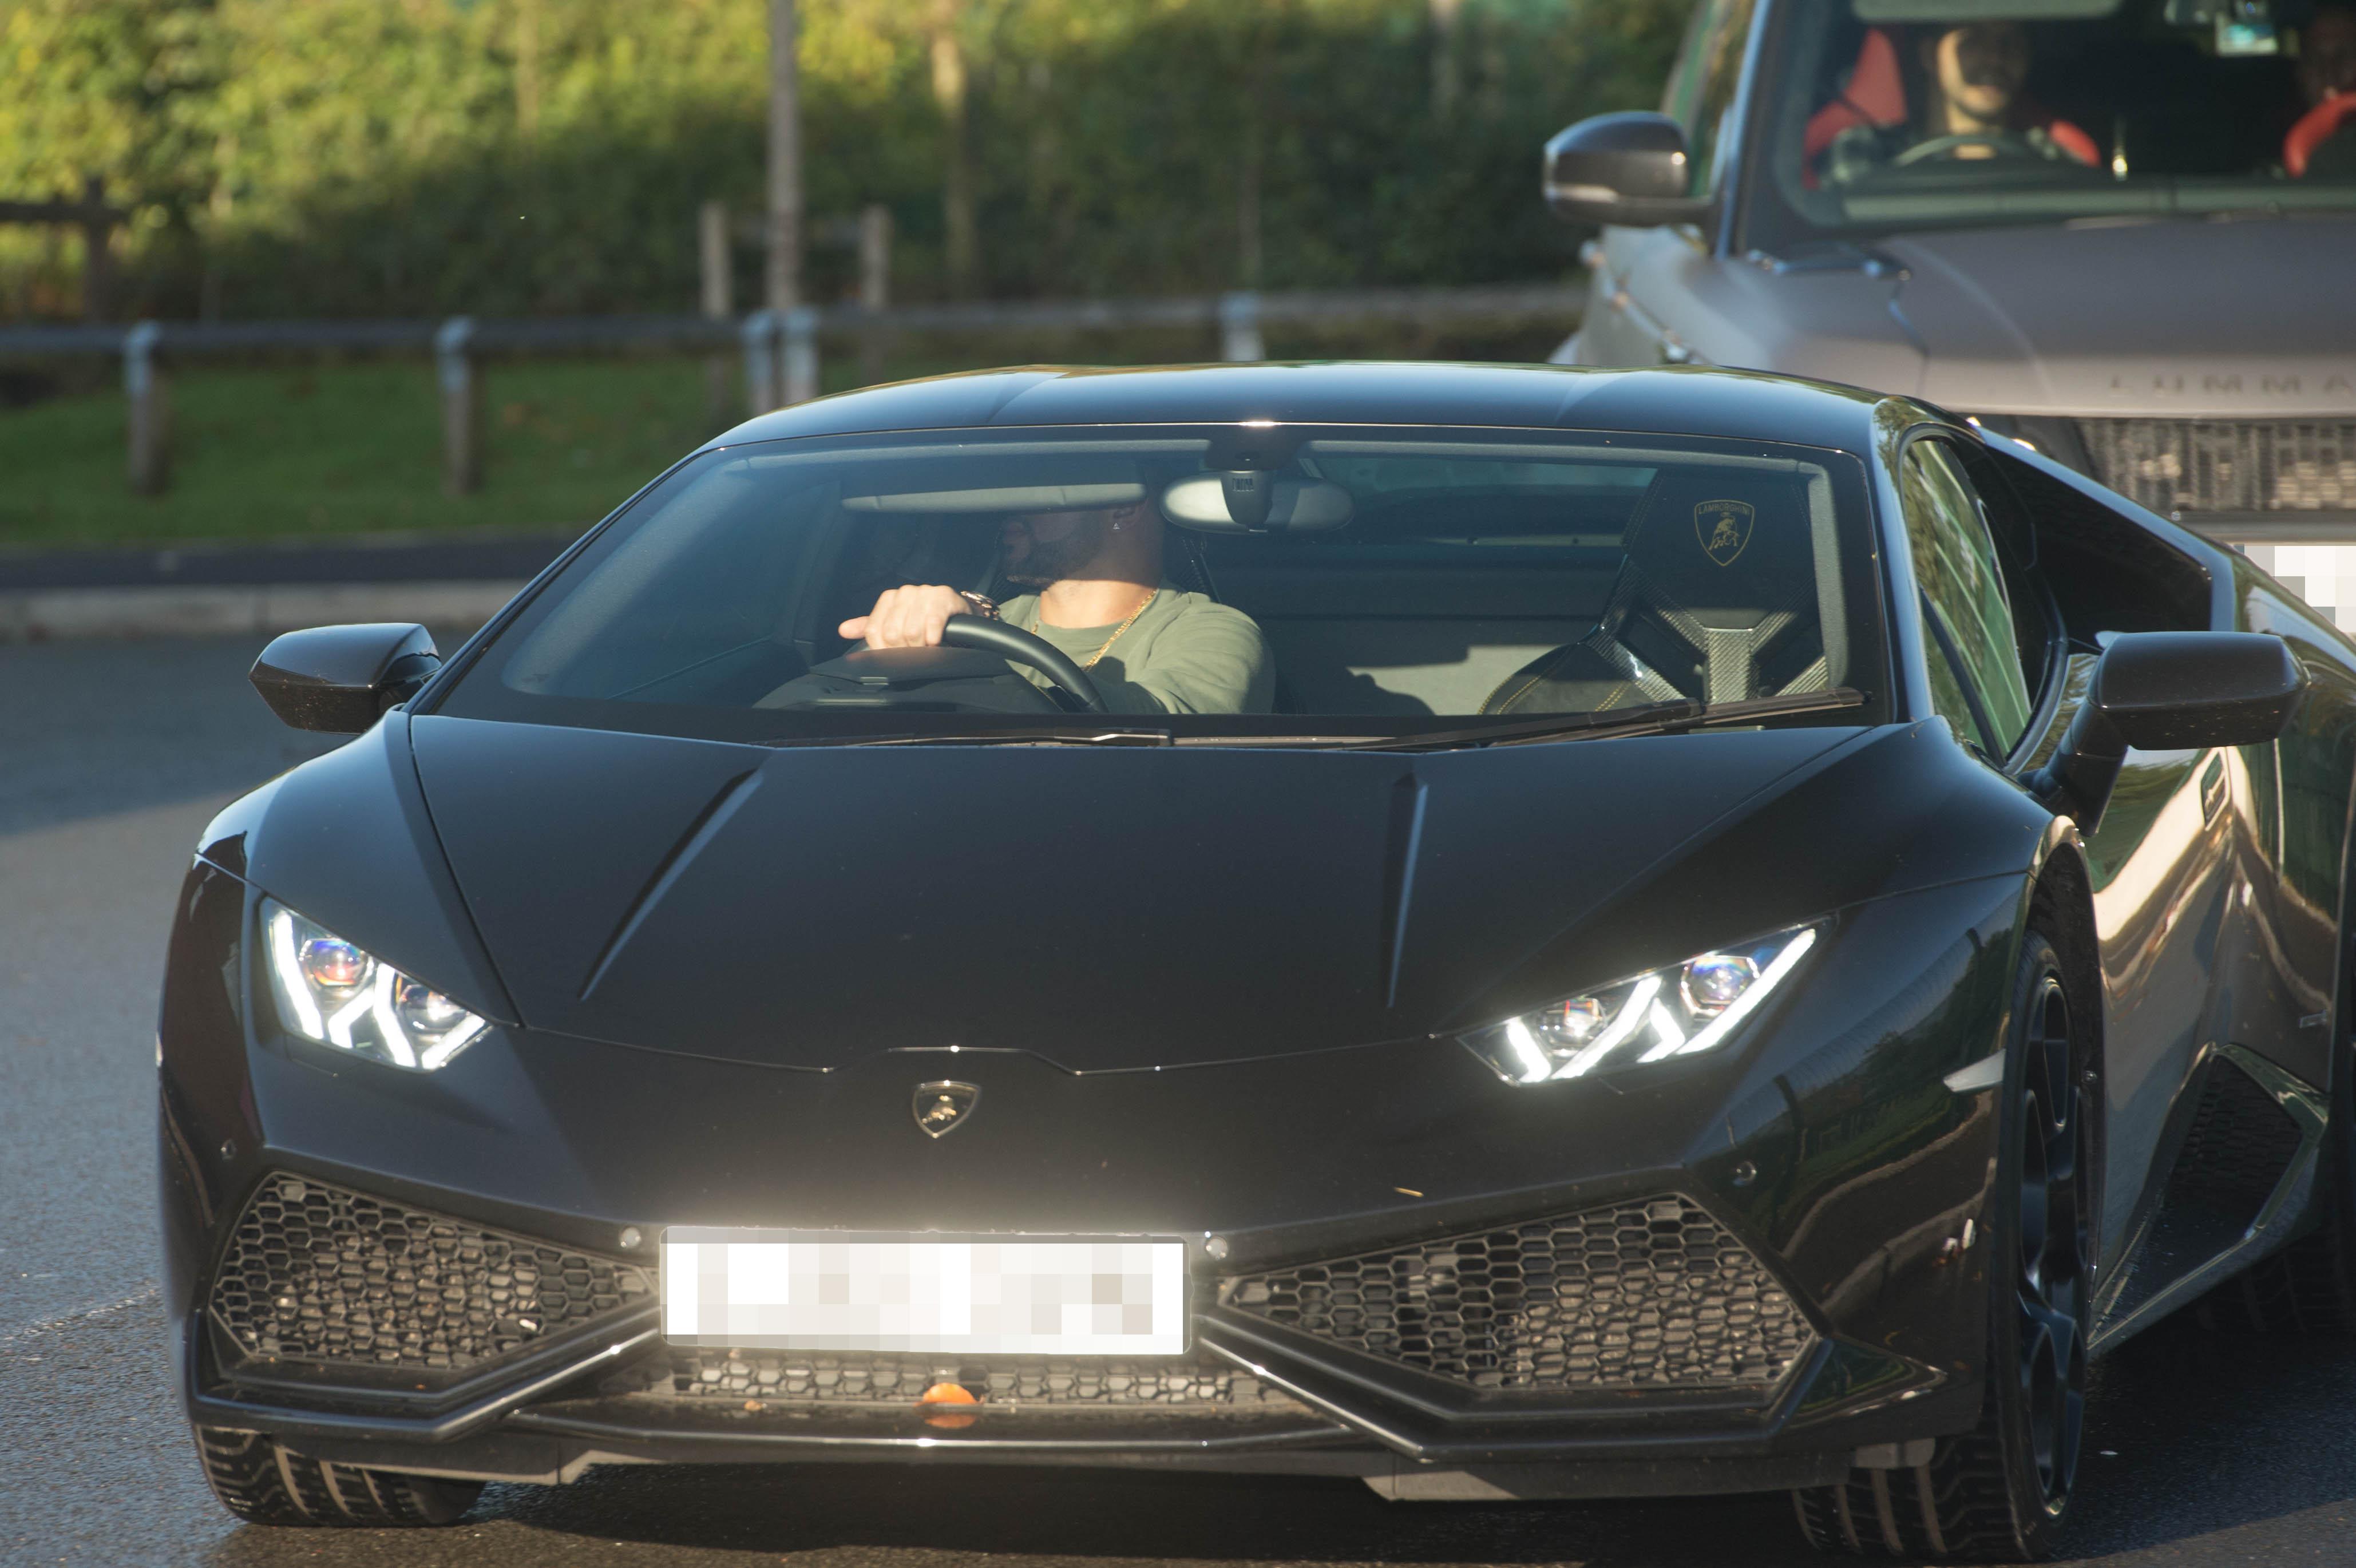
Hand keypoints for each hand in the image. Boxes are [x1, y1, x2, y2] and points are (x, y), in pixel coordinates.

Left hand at [839, 585, 968, 648]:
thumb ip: (870, 627)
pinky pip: (933, 623)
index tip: (897, 655)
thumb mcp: (896, 623)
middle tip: (916, 652)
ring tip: (927, 647)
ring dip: (921, 646)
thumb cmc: (924, 619)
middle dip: (905, 649)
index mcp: (889, 598)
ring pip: (912, 631)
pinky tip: (937, 641)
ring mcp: (924, 593)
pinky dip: (934, 637)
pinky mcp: (944, 597)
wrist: (956, 612)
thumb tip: (843, 630)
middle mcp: (904, 592)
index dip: (885, 649)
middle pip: (893, 633)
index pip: (875, 631)